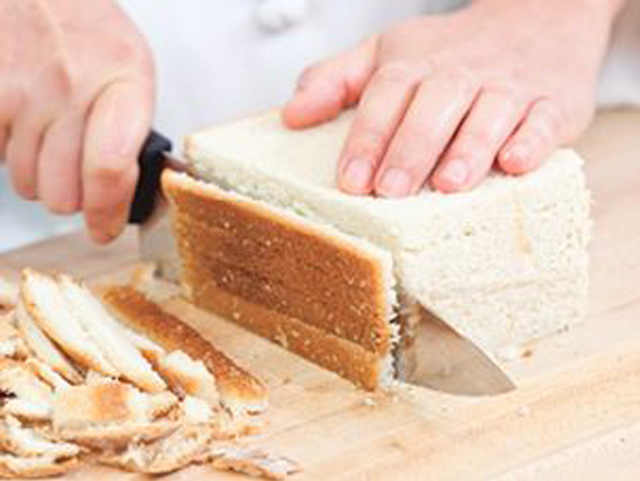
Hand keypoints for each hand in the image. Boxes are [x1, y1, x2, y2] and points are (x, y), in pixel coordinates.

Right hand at [0, 0, 153, 242]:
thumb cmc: (92, 38)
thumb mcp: (134, 74)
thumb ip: (135, 133)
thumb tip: (135, 196)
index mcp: (123, 85)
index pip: (109, 170)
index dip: (106, 213)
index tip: (105, 229)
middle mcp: (71, 89)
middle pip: (63, 193)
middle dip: (74, 198)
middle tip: (80, 179)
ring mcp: (22, 94)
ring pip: (29, 185)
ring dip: (43, 177)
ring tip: (54, 142)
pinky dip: (12, 155)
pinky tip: (28, 129)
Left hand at [284, 0, 623, 196]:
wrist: (535, 18)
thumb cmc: (448, 53)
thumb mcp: (386, 54)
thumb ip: (335, 81)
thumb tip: (291, 115)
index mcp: (415, 63)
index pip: (386, 95)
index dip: (368, 137)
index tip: (351, 180)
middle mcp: (461, 73)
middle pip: (435, 104)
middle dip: (411, 149)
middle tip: (391, 190)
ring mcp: (509, 87)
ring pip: (490, 112)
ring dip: (469, 148)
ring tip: (448, 185)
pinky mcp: (553, 103)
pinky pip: (546, 119)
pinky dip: (533, 141)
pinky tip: (516, 163)